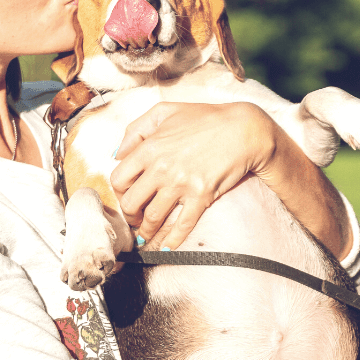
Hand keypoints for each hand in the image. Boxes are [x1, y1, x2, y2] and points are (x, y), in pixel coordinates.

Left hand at [109, 102, 277, 249]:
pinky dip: (172, 241)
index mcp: (149, 148)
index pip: (119, 179)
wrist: (242, 129)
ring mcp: (181, 184)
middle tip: (134, 218)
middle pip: (131, 203)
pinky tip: (166, 248)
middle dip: (129, 215)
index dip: (119, 192)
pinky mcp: (201, 196)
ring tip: (145, 236)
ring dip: (146, 232)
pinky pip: (182, 225)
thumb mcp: (164, 112)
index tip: (126, 196)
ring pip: (153, 218)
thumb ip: (135, 130)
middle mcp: (161, 168)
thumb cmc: (204, 118)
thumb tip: (117, 154)